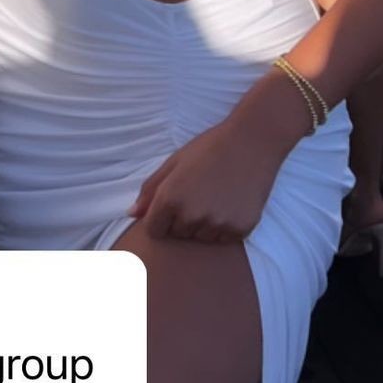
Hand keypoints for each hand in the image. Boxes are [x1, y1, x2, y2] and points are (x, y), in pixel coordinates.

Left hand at [129, 117, 285, 242]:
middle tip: (198, 193)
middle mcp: (192, 215)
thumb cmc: (209, 148)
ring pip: (200, 238)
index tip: (172, 205)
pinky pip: (223, 239)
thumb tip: (131, 214)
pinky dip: (224, 227)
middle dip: (182, 220)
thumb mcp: (174, 162)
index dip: (160, 219)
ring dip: (203, 224)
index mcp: (171, 198)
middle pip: (177, 234)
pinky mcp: (240, 230)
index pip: (154, 230)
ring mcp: (217, 224)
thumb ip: (150, 190)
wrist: (252, 143)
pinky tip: (230, 203)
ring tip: (215, 196)